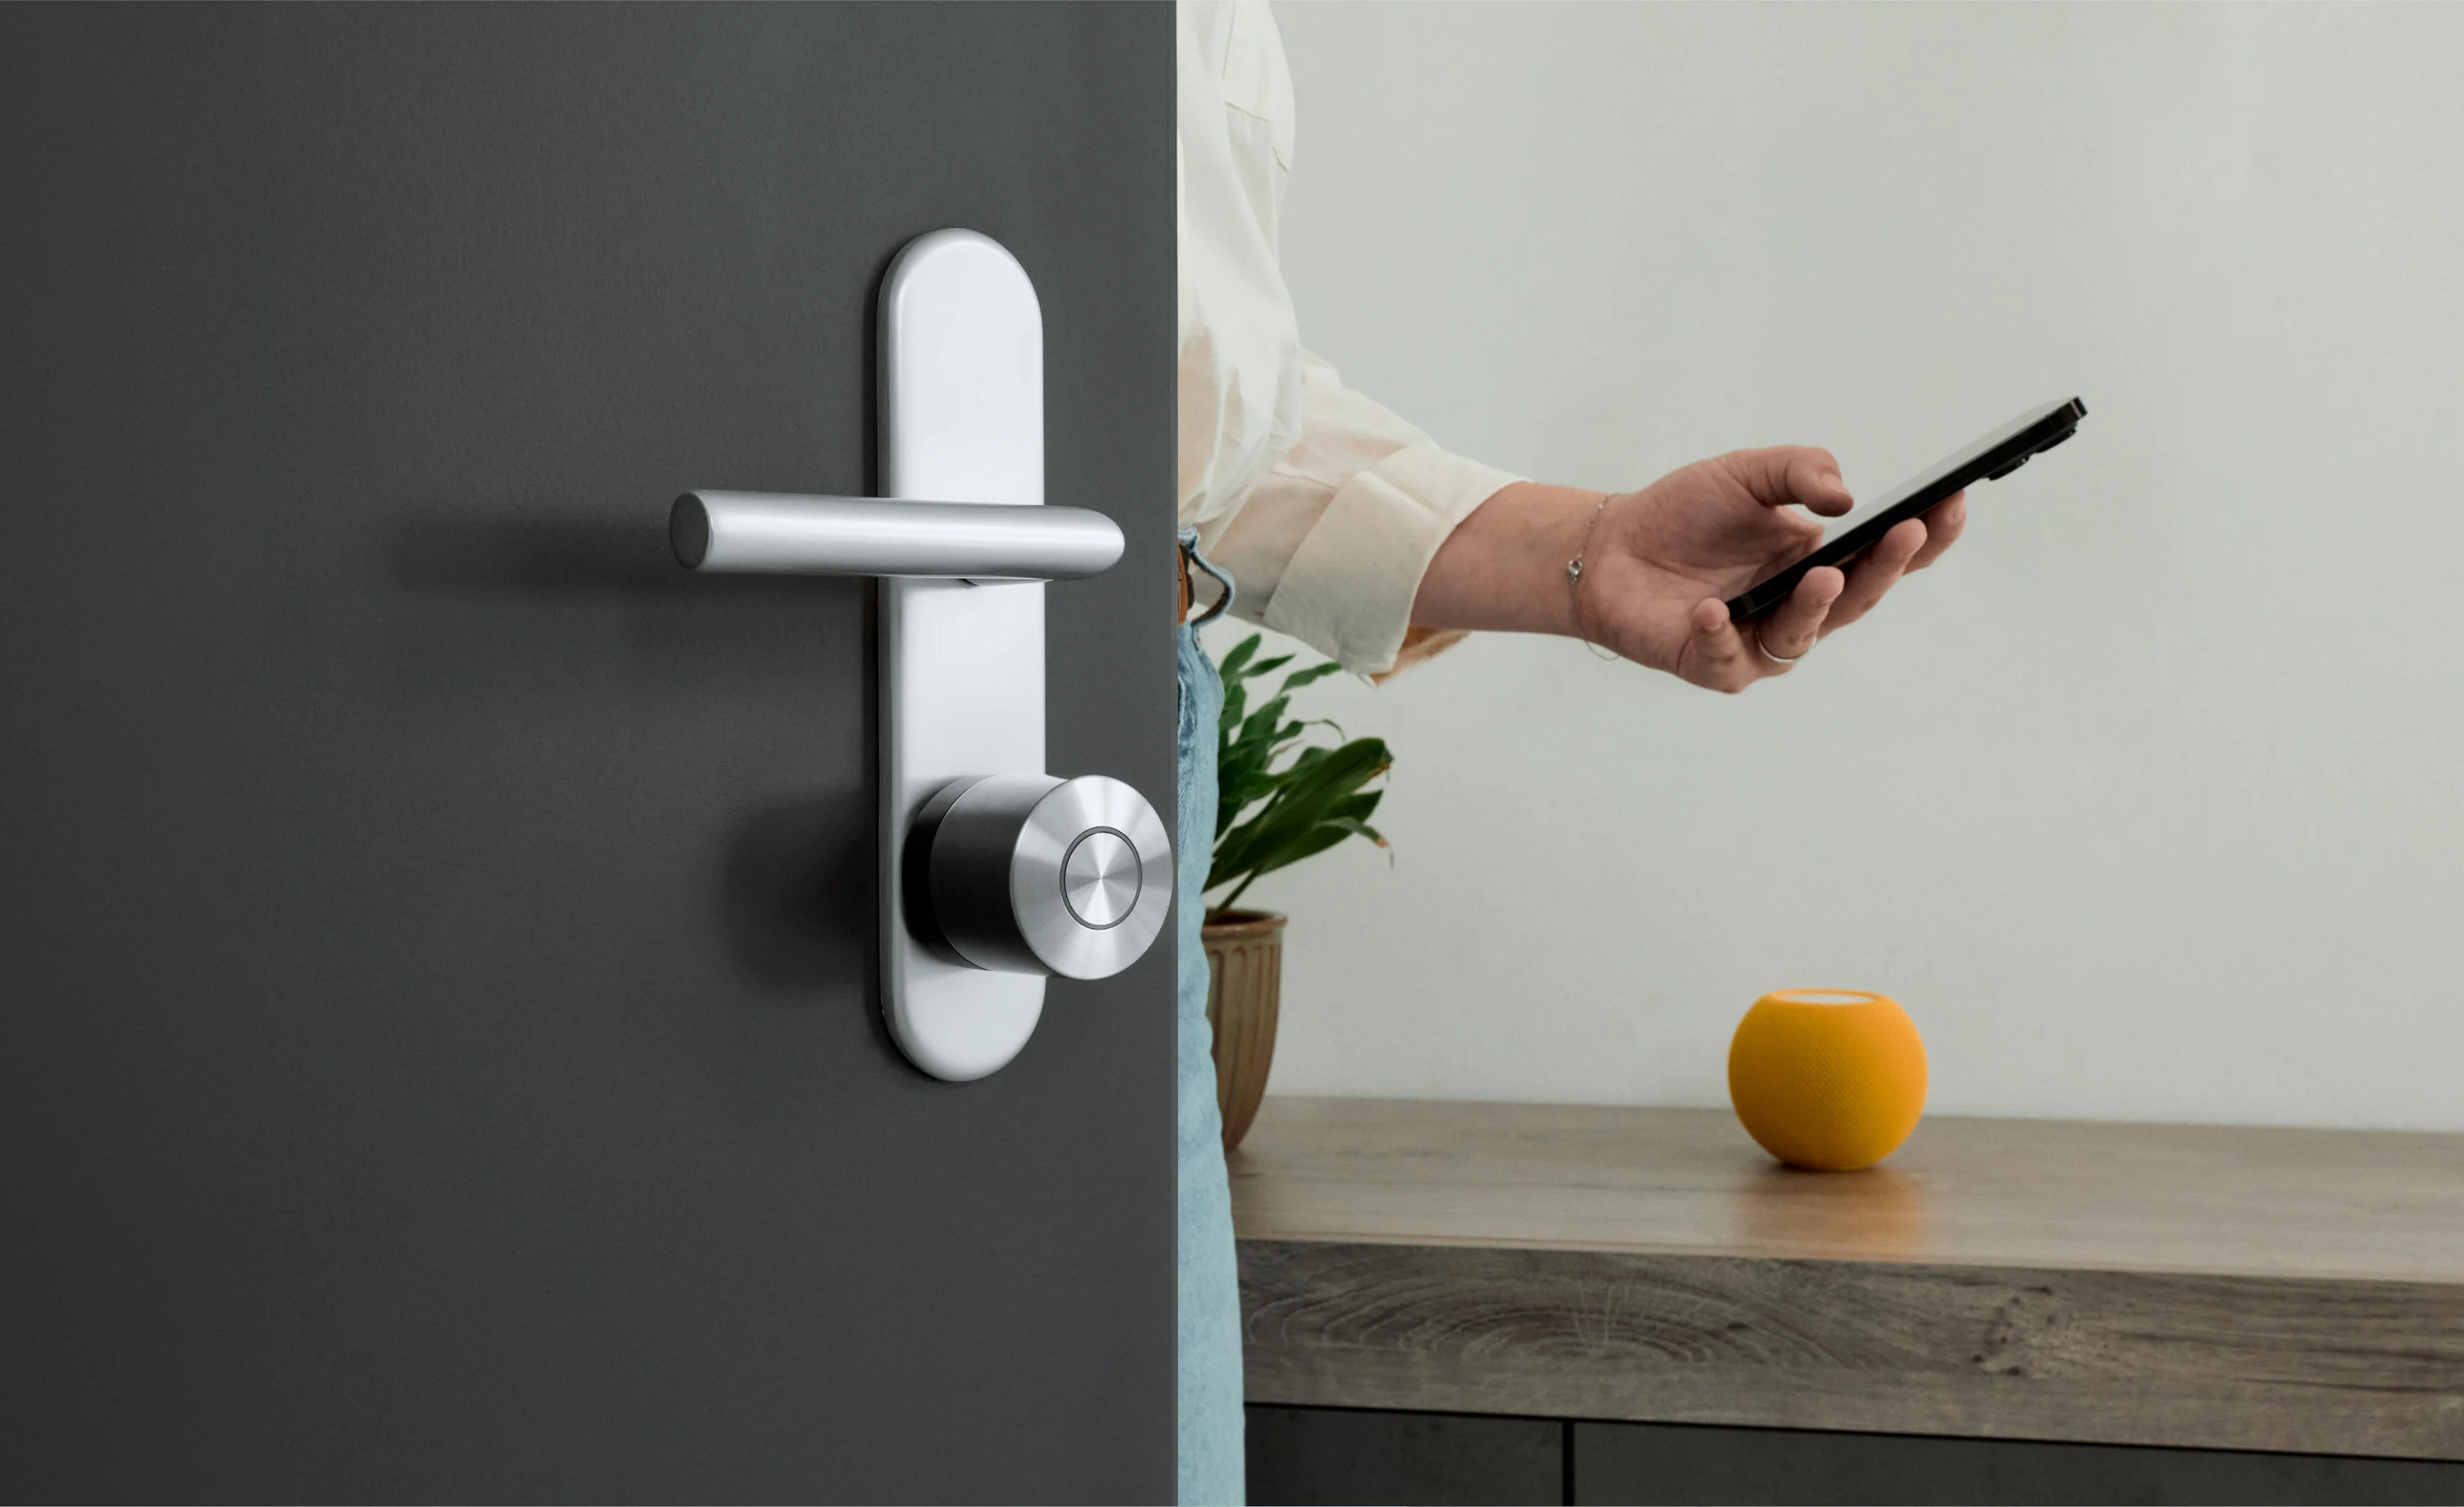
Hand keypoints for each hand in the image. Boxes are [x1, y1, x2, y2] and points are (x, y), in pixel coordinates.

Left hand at [1575, 448, 1965, 690]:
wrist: (1610, 546)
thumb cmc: (1684, 513)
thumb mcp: (1746, 473)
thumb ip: (1798, 471)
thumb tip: (1846, 497)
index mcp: (1821, 560)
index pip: (1886, 555)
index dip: (1925, 535)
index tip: (1953, 502)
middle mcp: (1800, 606)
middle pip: (1858, 598)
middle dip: (1887, 566)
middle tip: (1906, 532)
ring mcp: (1759, 640)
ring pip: (1801, 635)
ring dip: (1815, 606)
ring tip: (1823, 573)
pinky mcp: (1712, 663)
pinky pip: (1724, 658)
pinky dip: (1721, 635)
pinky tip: (1715, 610)